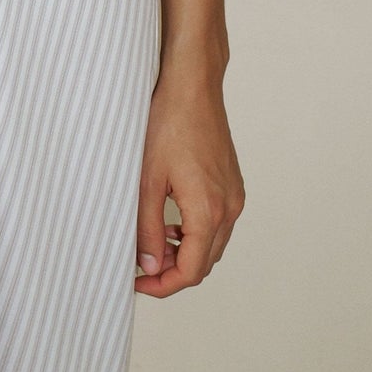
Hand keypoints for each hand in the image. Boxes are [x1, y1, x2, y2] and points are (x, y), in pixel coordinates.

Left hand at [134, 68, 244, 297]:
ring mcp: (234, 196)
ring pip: (212, 245)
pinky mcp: (232, 184)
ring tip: (152, 246)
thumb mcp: (148, 180)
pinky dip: (196, 234)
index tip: (137, 283)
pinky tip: (172, 223)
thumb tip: (149, 266)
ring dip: (185, 254)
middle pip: (205, 263)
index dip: (162, 285)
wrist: (192, 86)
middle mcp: (229, 208)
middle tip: (140, 267)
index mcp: (209, 211)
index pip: (191, 271)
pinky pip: (218, 224)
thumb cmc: (168, 124)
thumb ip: (149, 228)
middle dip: (173, 273)